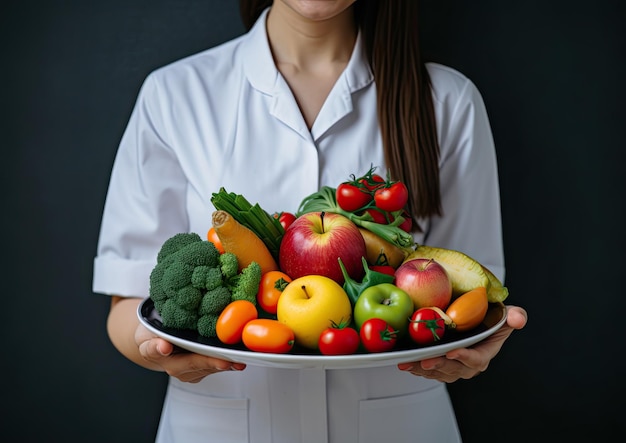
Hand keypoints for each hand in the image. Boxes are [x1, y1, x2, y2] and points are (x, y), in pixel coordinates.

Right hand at [135, 324, 245, 382]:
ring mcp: (193, 371)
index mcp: (170, 364)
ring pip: (213, 367)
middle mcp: (183, 370)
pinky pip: (215, 364)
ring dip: (228, 362)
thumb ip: (153, 346)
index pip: (190, 363)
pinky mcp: (202, 367)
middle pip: (205, 366)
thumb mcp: (146, 339)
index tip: (222, 362)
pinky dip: (227, 359)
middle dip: (221, 364)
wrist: (154, 342)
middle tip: (235, 361)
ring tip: (242, 356)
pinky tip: (238, 354)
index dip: (206, 362)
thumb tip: (163, 347)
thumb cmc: (152, 337)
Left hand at [397, 305, 526, 382]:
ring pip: (438, 372)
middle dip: (439, 366)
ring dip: (423, 369)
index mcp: (485, 353)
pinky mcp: (440, 365)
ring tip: (409, 364)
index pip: (477, 359)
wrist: (474, 321)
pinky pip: (429, 371)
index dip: (465, 357)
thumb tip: (518, 319)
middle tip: (425, 361)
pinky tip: (406, 362)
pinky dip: (417, 367)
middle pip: (454, 369)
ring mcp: (453, 366)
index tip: (452, 351)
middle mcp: (469, 364)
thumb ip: (514, 315)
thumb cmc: (490, 318)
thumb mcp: (505, 314)